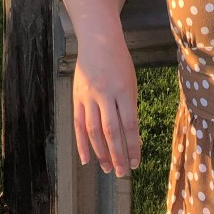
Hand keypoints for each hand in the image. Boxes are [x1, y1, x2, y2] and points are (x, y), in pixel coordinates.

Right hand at [72, 34, 140, 177]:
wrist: (98, 41)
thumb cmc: (119, 63)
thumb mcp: (131, 82)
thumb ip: (130, 108)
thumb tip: (132, 138)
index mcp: (124, 90)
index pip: (129, 124)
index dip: (133, 146)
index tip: (136, 163)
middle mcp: (106, 94)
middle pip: (111, 131)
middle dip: (117, 155)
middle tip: (122, 173)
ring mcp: (89, 96)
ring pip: (93, 130)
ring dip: (101, 153)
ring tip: (107, 169)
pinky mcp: (77, 97)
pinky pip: (79, 124)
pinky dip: (82, 144)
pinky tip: (87, 159)